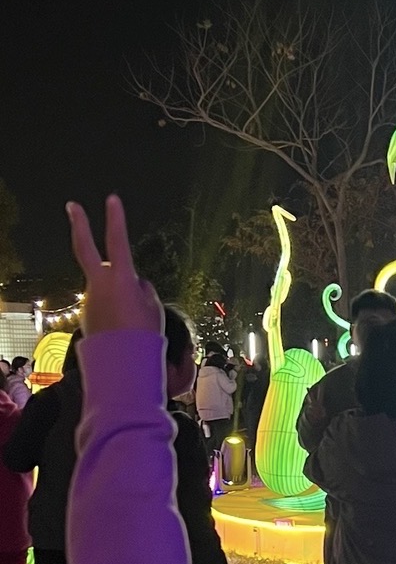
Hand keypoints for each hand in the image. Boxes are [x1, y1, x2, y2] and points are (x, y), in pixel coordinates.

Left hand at [67, 196, 162, 337]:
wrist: (122, 364)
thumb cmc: (144, 335)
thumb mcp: (154, 308)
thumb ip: (144, 290)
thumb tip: (136, 284)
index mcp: (121, 278)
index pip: (117, 240)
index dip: (115, 219)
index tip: (112, 198)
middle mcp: (100, 284)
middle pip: (84, 248)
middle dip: (80, 225)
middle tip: (72, 205)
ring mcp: (90, 298)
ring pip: (106, 287)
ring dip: (120, 298)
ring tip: (134, 324)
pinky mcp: (87, 314)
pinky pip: (106, 306)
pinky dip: (116, 314)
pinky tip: (124, 331)